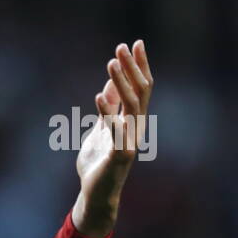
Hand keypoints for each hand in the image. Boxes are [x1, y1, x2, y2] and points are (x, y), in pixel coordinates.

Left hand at [72, 40, 152, 237]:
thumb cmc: (98, 162)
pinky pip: (115, 130)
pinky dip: (108, 112)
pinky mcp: (119, 155)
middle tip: (122, 46)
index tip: (135, 42)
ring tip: (111, 63)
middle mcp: (135, 127)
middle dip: (132, 68)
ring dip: (121, 83)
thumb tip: (111, 83)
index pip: (141, 87)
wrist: (96, 194)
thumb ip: (108, 107)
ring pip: (130, 106)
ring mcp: (129, 140)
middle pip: (139, 92)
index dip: (139, 65)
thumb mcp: (102, 128)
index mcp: (132, 120)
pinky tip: (99, 96)